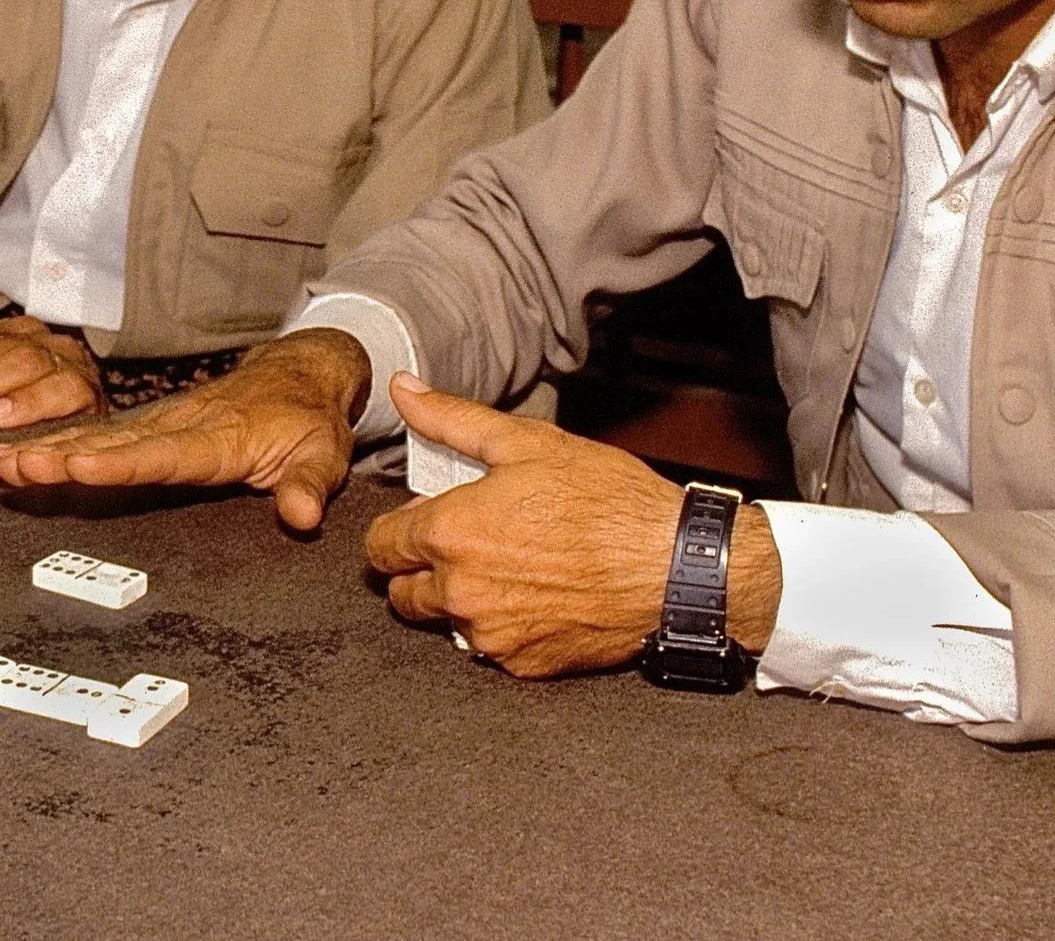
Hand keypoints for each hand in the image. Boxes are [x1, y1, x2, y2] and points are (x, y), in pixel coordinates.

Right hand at [0, 328, 367, 528]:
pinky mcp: (147, 428)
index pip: (163, 453)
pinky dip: (55, 444)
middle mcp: (178, 424)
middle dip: (59, 454)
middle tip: (9, 465)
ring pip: (95, 437)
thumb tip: (302, 518)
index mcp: (218, 436)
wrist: (297, 374)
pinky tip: (16, 459)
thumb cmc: (309, 419)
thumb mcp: (325, 451)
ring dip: (45, 450)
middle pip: (111, 443)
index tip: (77, 466)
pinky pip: (96, 436)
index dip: (120, 462)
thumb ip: (310, 484)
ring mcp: (158, 423)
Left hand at [363, 377, 780, 675]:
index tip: (429, 521)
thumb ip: (451, 419)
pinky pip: (489, 648)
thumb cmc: (605, 500)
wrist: (674, 567)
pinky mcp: (522, 665)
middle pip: (402, 593)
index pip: (380, 546)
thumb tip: (404, 388)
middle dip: (421, 570)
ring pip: (444, 622)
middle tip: (468, 545)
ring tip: (509, 568)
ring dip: (460, 600)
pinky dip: (502, 626)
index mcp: (449, 533)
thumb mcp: (526, 443)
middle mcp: (459, 591)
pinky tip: (538, 596)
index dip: (400, 530)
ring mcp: (490, 634)